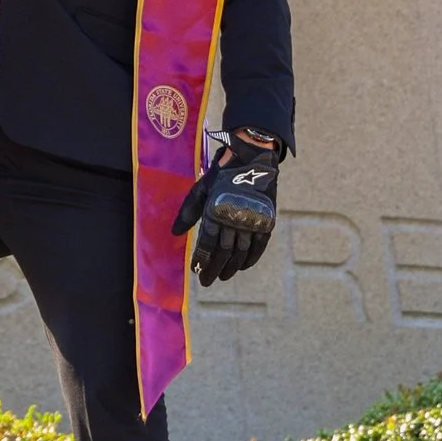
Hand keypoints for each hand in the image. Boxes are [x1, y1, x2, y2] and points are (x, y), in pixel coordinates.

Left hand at [170, 134, 280, 284]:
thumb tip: (175, 233)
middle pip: (223, 252)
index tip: (195, 271)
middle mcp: (234, 217)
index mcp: (216, 209)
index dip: (201, 259)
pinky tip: (243, 267)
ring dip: (231, 268)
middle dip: (214, 269)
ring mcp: (252, 220)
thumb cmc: (221, 175)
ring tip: (223, 276)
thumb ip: (188, 212)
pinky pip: (259, 246)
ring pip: (241, 252)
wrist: (252, 159)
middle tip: (207, 282)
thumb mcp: (201, 189)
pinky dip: (251, 259)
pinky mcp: (266, 220)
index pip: (207, 243)